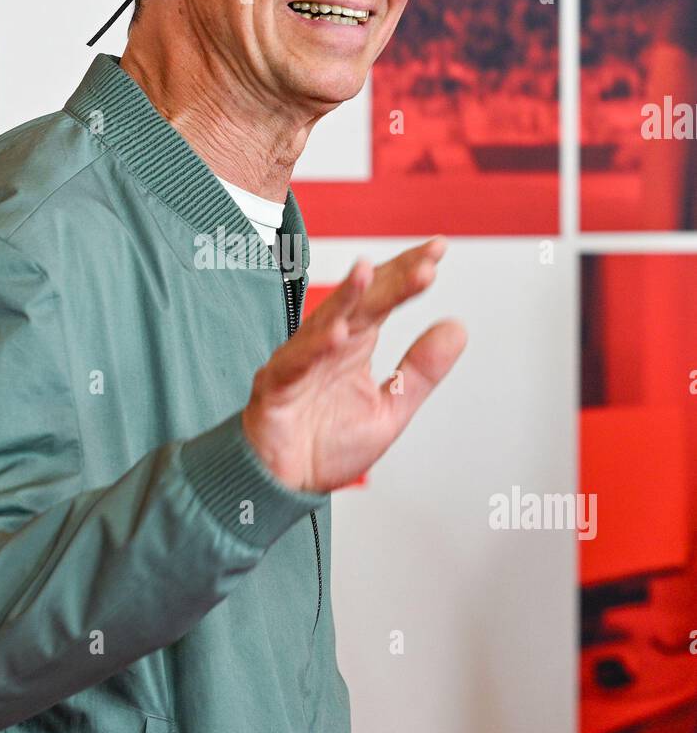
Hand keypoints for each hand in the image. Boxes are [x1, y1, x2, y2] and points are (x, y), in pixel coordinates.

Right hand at [241, 236, 466, 492]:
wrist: (283, 483)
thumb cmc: (326, 444)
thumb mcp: (390, 408)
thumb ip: (420, 369)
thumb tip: (457, 327)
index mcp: (355, 343)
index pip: (385, 297)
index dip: (409, 273)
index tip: (439, 249)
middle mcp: (328, 343)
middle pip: (362, 302)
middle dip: (391, 280)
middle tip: (425, 263)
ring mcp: (300, 362)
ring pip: (325, 323)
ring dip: (346, 298)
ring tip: (367, 272)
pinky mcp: (276, 388)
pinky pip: (296, 364)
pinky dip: (314, 348)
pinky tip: (337, 334)